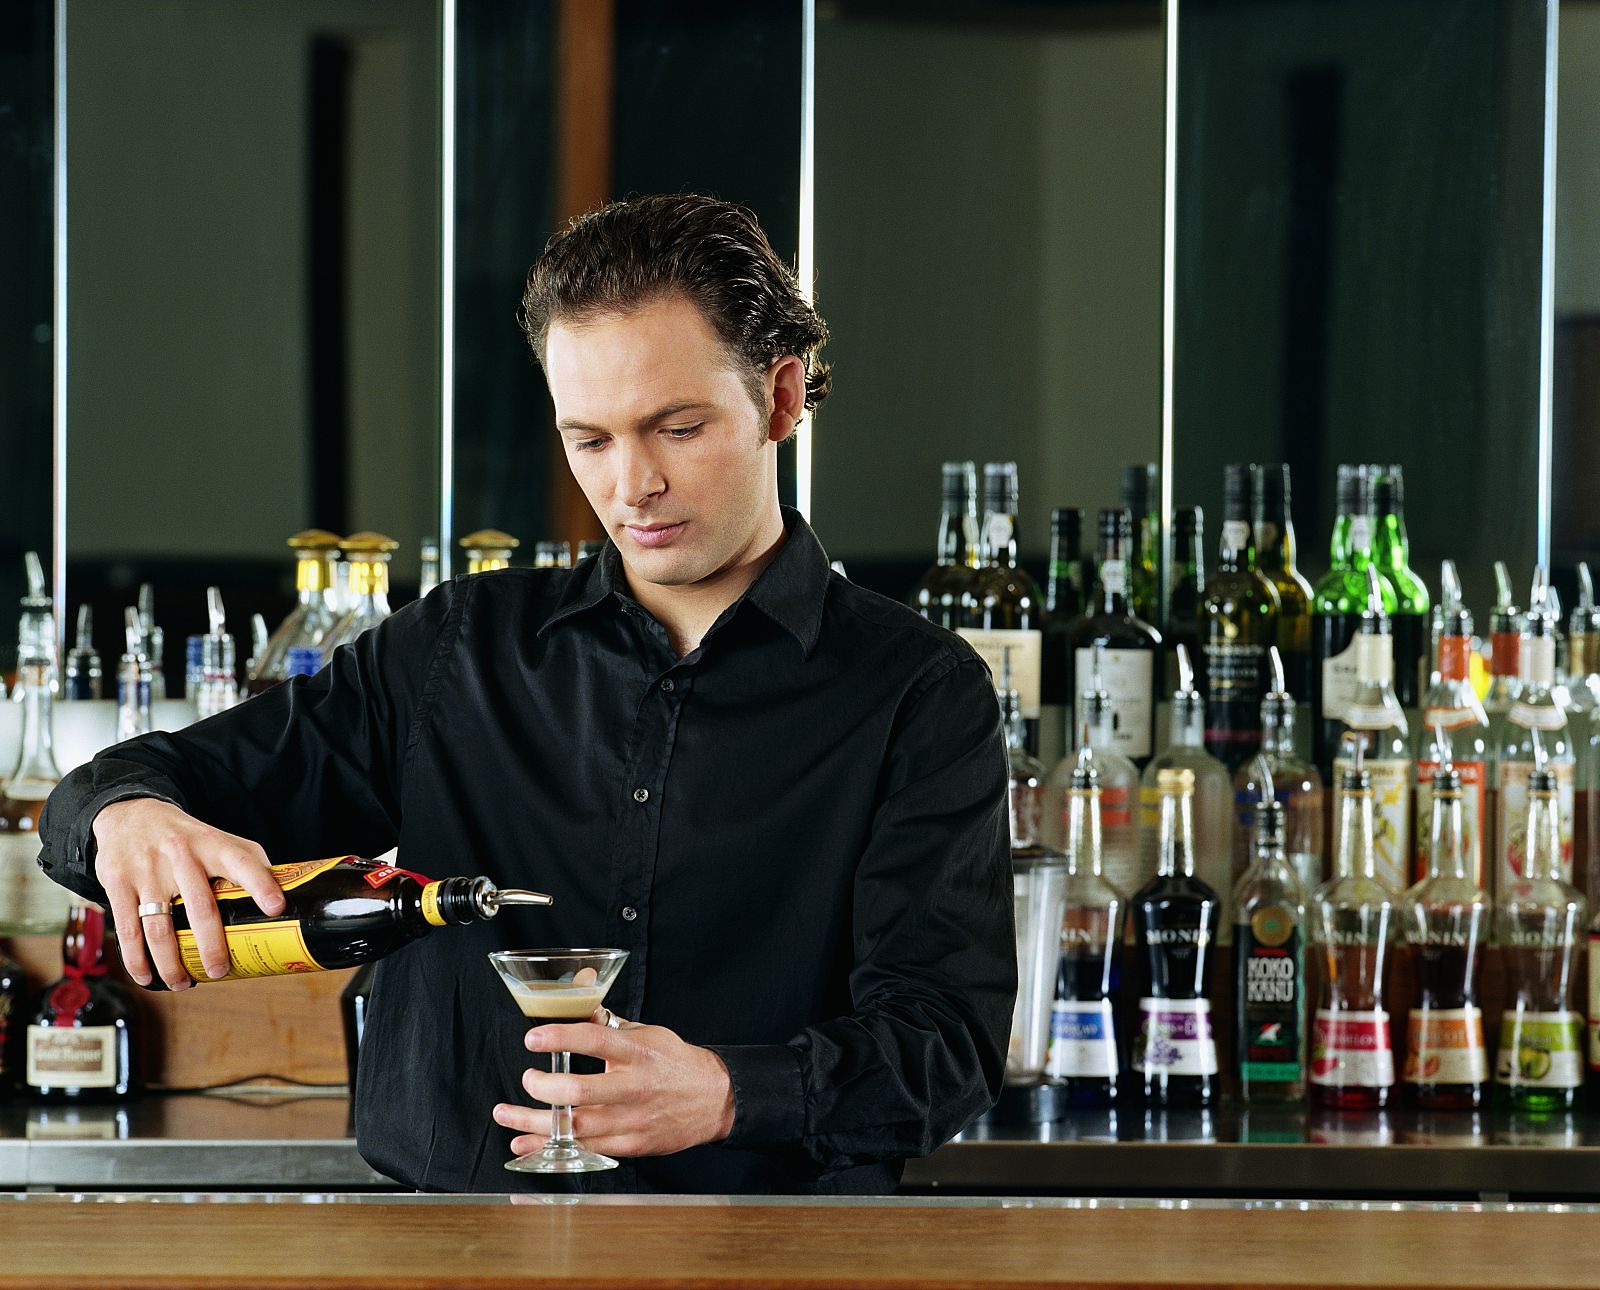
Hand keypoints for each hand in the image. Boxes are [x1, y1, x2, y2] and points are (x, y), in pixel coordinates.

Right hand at [92, 798, 284, 988]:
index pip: (243, 862)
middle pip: (199, 906)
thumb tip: (283, 897)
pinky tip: (147, 976)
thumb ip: (248, 863)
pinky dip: (136, 958)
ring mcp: (148, 870)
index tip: (276, 908)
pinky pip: (127, 928)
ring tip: (182, 983)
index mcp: (213, 844)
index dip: (261, 884)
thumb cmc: (186, 837)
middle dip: (210, 945)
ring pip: (159, 925)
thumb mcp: (218, 839)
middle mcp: (181, 855)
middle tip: (219, 971)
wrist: (130, 815)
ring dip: (170, 961)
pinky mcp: (119, 884)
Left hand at [491, 1015, 735, 1158]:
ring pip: (578, 1126)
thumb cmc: (674, 1063)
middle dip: (544, 1087)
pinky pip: (586, 1149)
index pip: (596, 1041)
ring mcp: (633, 1120)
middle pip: (582, 1092)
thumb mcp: (646, 1034)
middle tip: (527, 1078)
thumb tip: (579, 987)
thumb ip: (607, 1021)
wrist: (714, 1099)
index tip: (533, 1038)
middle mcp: (634, 1087)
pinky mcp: (632, 1144)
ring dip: (535, 1123)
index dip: (561, 1038)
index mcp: (638, 1052)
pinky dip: (551, 1148)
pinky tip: (526, 1144)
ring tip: (506, 1114)